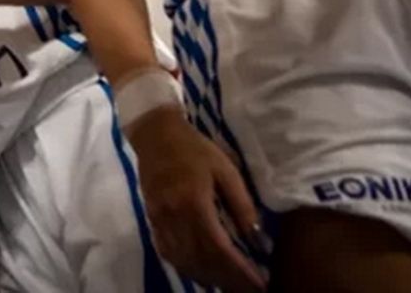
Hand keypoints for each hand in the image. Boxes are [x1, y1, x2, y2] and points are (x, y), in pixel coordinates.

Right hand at [127, 107, 265, 292]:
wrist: (155, 134)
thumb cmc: (195, 148)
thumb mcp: (226, 169)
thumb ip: (241, 203)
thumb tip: (255, 236)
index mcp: (194, 202)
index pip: (218, 247)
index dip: (238, 270)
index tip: (258, 282)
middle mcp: (174, 216)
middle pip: (200, 260)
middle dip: (226, 279)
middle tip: (248, 289)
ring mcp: (159, 219)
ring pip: (182, 260)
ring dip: (206, 276)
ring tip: (229, 284)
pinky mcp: (152, 219)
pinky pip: (167, 251)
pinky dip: (185, 267)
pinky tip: (200, 271)